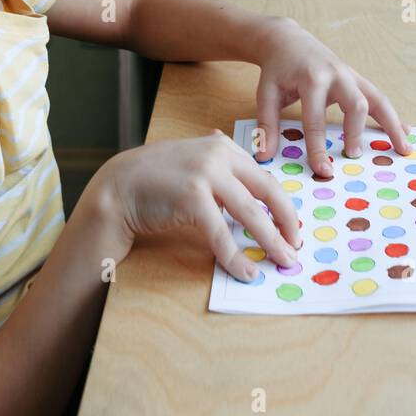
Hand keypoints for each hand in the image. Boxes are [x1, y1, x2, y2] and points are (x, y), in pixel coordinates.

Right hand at [102, 131, 301, 282]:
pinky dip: (236, 256)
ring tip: (283, 261)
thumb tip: (229, 143)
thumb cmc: (154, 175)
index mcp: (222, 147)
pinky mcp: (192, 199)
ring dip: (271, 241)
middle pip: (267, 192)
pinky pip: (221, 234)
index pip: (264, 178)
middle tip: (296, 246)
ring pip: (251, 214)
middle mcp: (218, 155)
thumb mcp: (189, 156)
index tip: (291, 226)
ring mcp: (205, 175)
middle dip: (286, 222)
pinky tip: (246, 271)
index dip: (282, 205)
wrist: (118, 186)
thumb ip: (212, 155)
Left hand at [251, 17, 411, 175]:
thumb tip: (263, 157)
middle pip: (356, 104)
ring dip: (392, 124)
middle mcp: (336, 74)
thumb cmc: (277, 70)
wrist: (287, 40)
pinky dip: (392, 115)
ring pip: (377, 98)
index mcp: (311, 79)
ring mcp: (350, 75)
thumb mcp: (267, 94)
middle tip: (353, 157)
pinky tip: (405, 132)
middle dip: (356, 132)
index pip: (316, 119)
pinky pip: (378, 97)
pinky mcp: (356, 78)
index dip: (319, 147)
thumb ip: (267, 125)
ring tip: (404, 148)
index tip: (323, 171)